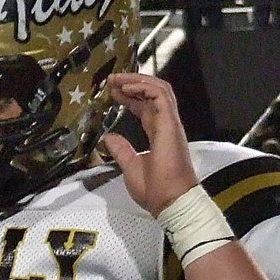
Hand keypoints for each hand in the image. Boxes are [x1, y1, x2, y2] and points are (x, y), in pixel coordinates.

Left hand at [102, 72, 197, 216]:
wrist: (170, 201)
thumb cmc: (155, 190)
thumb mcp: (130, 166)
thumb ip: (121, 150)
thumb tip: (109, 138)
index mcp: (158, 134)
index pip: (145, 107)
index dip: (130, 97)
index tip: (113, 93)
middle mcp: (166, 125)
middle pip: (152, 94)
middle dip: (132, 83)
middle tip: (112, 79)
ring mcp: (170, 123)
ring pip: (159, 89)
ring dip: (137, 81)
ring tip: (118, 79)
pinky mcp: (170, 124)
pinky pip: (160, 96)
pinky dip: (144, 88)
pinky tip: (127, 87)